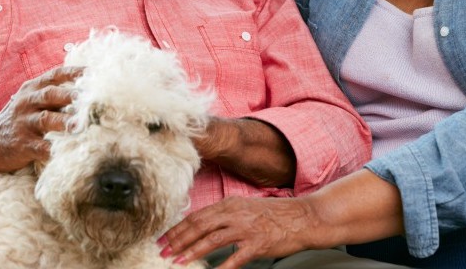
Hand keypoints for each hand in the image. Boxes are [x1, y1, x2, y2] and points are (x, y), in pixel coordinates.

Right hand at [0, 63, 81, 172]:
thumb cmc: (18, 120)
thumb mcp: (30, 101)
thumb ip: (53, 94)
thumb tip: (88, 89)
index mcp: (32, 88)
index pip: (55, 74)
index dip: (75, 72)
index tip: (94, 72)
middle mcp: (26, 102)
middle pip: (51, 94)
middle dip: (71, 95)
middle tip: (91, 97)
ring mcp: (23, 123)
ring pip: (46, 119)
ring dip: (66, 121)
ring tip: (81, 124)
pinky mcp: (21, 145)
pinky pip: (40, 147)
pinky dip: (55, 149)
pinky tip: (68, 151)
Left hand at [161, 197, 318, 268]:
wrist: (303, 217)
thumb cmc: (275, 214)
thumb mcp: (248, 208)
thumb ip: (227, 215)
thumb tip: (206, 225)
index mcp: (231, 204)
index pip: (198, 215)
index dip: (179, 227)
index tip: (164, 238)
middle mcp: (236, 213)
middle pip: (200, 225)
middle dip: (178, 238)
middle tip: (163, 250)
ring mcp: (247, 228)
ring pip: (212, 239)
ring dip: (191, 250)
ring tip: (177, 260)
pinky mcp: (258, 243)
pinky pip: (235, 257)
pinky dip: (221, 267)